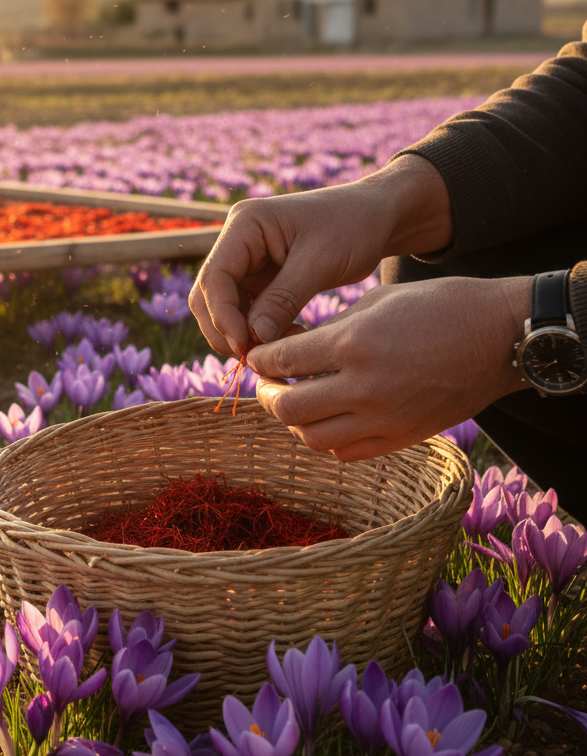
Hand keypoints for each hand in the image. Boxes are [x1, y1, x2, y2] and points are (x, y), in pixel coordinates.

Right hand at [189, 155, 453, 355]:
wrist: (376, 216)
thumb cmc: (353, 226)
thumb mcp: (320, 262)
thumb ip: (283, 299)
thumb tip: (253, 339)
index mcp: (245, 224)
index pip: (214, 276)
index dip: (223, 315)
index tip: (246, 345)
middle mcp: (236, 242)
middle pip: (208, 296)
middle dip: (226, 331)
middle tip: (257, 359)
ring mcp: (245, 262)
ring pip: (222, 310)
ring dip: (242, 335)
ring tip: (278, 351)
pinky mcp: (258, 280)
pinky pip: (245, 313)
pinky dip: (258, 333)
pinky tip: (286, 341)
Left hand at [248, 276, 530, 460]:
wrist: (499, 336)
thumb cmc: (438, 306)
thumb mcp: (375, 303)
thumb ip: (328, 331)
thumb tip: (287, 351)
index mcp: (354, 343)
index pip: (283, 360)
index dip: (260, 360)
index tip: (256, 357)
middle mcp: (365, 386)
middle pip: (288, 408)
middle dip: (267, 395)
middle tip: (267, 384)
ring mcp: (385, 418)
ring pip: (312, 438)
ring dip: (294, 422)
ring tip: (293, 403)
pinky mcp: (403, 437)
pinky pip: (346, 452)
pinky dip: (326, 439)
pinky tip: (325, 420)